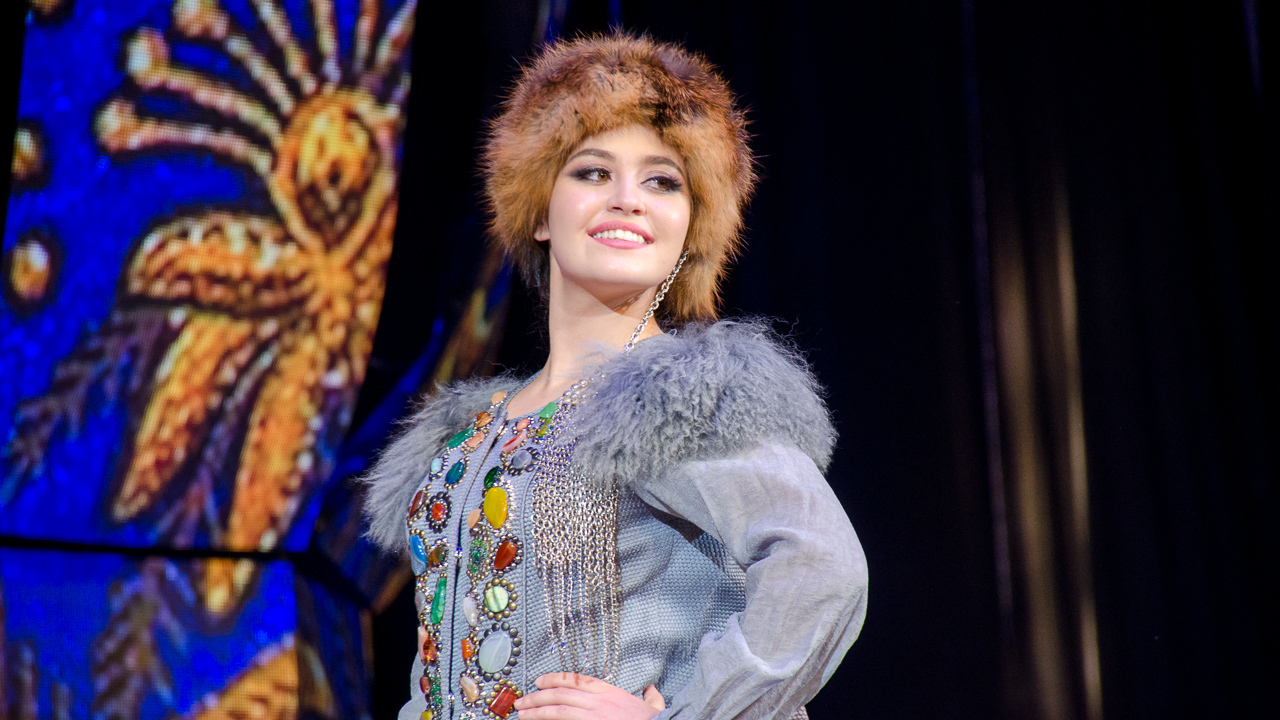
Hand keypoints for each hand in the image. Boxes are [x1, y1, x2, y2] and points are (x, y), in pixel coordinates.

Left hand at [512, 672, 664, 718]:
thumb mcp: (654, 707)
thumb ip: (651, 696)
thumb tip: (652, 688)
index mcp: (610, 693)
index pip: (576, 680)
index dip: (554, 678)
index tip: (539, 681)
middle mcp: (600, 702)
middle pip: (561, 694)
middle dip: (538, 696)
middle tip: (521, 701)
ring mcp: (595, 717)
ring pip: (559, 711)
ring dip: (537, 711)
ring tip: (522, 714)